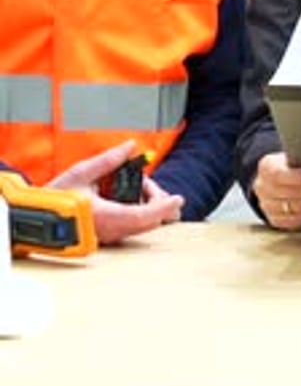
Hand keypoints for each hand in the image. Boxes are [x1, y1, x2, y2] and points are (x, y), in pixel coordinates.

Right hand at [48, 141, 183, 244]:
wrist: (36, 219)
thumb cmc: (54, 198)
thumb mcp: (81, 172)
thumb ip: (109, 160)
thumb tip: (130, 147)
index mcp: (105, 216)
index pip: (144, 215)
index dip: (164, 206)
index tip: (178, 199)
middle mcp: (111, 231)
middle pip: (148, 221)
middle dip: (156, 201)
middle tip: (147, 182)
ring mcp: (109, 237)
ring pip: (141, 225)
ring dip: (146, 206)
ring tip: (136, 186)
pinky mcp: (107, 238)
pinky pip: (131, 227)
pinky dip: (137, 212)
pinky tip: (127, 197)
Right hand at [254, 152, 300, 230]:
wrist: (277, 178)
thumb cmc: (291, 163)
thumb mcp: (293, 154)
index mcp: (266, 168)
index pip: (280, 174)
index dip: (299, 177)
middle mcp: (264, 189)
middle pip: (293, 194)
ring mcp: (270, 207)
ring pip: (299, 209)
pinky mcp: (279, 221)